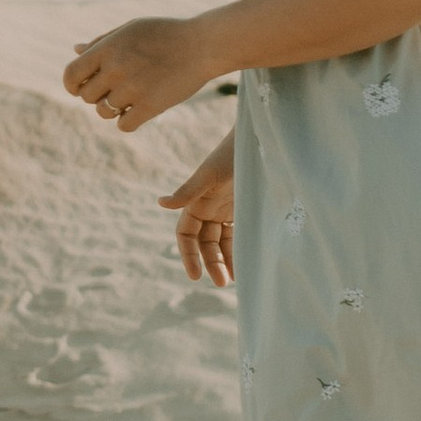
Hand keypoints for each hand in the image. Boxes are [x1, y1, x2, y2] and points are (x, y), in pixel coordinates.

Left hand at [63, 15, 208, 133]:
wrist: (202, 45)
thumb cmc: (164, 34)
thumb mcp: (130, 29)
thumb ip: (101, 42)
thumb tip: (75, 50)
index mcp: (107, 49)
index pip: (70, 75)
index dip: (72, 85)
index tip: (81, 87)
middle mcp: (115, 69)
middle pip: (86, 96)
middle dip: (96, 95)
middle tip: (114, 89)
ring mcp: (132, 89)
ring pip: (103, 112)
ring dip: (112, 109)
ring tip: (128, 99)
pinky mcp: (150, 107)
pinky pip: (124, 125)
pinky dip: (128, 121)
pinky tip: (138, 111)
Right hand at [160, 129, 236, 286]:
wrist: (259, 139)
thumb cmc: (233, 153)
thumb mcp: (210, 174)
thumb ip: (188, 192)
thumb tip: (161, 203)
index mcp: (197, 200)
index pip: (186, 234)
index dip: (188, 254)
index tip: (196, 276)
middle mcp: (209, 207)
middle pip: (204, 242)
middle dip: (210, 262)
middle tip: (221, 282)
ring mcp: (226, 209)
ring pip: (221, 241)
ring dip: (225, 259)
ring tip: (233, 279)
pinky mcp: (243, 209)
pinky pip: (237, 235)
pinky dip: (239, 249)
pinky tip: (246, 264)